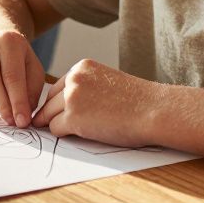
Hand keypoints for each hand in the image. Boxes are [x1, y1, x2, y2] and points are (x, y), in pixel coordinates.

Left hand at [32, 60, 160, 147]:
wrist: (154, 110)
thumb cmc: (138, 101)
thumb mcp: (107, 82)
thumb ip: (86, 88)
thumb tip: (64, 105)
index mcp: (82, 67)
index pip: (58, 87)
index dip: (60, 103)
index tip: (66, 113)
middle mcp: (74, 78)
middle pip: (50, 101)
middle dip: (54, 114)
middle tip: (61, 126)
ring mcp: (71, 97)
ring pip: (49, 116)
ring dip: (59, 125)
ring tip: (80, 131)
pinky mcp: (72, 118)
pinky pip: (55, 129)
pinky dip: (65, 135)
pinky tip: (83, 135)